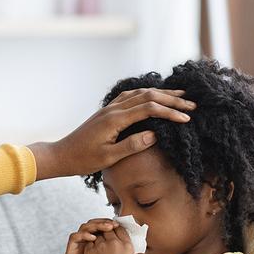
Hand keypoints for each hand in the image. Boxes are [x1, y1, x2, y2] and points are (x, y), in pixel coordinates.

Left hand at [28, 88, 195, 179]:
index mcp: (115, 119)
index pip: (149, 108)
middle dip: (171, 99)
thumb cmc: (83, 160)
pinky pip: (130, 97)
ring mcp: (109, 108)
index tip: (187, 118)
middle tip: (192, 104)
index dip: (170, 112)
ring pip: (139, 94)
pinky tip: (153, 96)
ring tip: (180, 96)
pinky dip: (146, 94)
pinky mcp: (106, 112)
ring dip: (161, 94)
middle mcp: (113, 109)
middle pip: (147, 96)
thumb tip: (154, 135)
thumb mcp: (109, 158)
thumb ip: (132, 145)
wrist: (61, 155)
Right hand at [64, 219, 119, 253]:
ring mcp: (79, 244)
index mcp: (99, 243)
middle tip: (113, 225)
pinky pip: (74, 237)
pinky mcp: (71, 250)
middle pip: (95, 223)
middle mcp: (88, 241)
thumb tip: (133, 245)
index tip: (121, 225)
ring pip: (85, 226)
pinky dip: (83, 235)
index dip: (112, 223)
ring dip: (96, 225)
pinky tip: (93, 239)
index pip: (104, 226)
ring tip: (106, 229)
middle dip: (105, 222)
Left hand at [83, 226, 138, 253]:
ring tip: (98, 248)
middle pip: (108, 229)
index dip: (116, 229)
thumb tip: (127, 248)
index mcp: (127, 245)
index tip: (113, 231)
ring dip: (97, 239)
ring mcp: (101, 246)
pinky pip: (89, 243)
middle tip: (104, 237)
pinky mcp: (90, 251)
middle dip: (106, 232)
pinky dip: (90, 246)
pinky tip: (92, 253)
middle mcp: (114, 243)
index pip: (120, 229)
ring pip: (97, 235)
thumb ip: (129, 253)